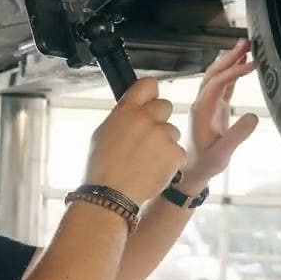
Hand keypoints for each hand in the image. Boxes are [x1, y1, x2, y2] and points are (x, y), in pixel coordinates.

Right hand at [85, 77, 188, 205]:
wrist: (111, 195)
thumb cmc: (101, 167)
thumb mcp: (103, 133)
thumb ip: (122, 118)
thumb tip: (132, 112)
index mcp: (126, 111)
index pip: (148, 84)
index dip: (150, 92)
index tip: (149, 99)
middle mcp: (146, 118)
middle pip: (165, 105)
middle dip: (159, 119)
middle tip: (148, 138)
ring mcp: (163, 135)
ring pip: (172, 131)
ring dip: (165, 143)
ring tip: (148, 160)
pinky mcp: (175, 153)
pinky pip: (178, 152)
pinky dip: (170, 161)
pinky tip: (154, 170)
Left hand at [180, 39, 260, 186]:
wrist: (192, 172)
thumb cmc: (205, 164)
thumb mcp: (222, 154)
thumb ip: (237, 136)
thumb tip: (254, 116)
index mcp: (202, 111)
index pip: (217, 84)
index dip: (234, 72)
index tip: (252, 64)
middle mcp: (202, 103)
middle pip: (214, 74)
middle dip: (230, 57)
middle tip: (248, 42)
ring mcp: (207, 104)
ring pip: (217, 77)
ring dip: (230, 61)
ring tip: (247, 47)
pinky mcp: (214, 108)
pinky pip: (222, 85)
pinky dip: (233, 73)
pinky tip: (244, 64)